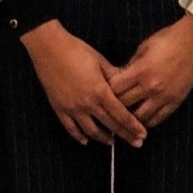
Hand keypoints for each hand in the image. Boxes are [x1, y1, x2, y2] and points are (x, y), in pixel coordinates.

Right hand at [21, 21, 144, 146]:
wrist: (49, 48)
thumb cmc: (76, 50)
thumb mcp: (100, 61)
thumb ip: (115, 76)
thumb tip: (128, 85)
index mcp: (100, 92)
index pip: (121, 115)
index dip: (133, 127)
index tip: (142, 136)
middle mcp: (88, 104)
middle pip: (110, 125)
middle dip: (125, 135)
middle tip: (136, 143)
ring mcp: (72, 108)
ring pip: (91, 131)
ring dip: (103, 138)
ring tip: (112, 142)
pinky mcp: (59, 108)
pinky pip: (70, 128)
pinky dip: (78, 136)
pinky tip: (85, 141)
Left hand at [104, 14, 192, 131]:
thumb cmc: (169, 39)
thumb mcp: (144, 47)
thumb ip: (131, 64)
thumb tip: (120, 76)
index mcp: (140, 71)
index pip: (114, 89)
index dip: (105, 90)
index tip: (102, 91)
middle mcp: (151, 87)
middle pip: (124, 105)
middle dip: (114, 105)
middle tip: (109, 107)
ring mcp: (164, 96)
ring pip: (140, 118)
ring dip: (130, 118)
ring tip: (123, 117)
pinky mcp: (175, 101)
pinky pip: (158, 119)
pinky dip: (147, 122)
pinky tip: (141, 120)